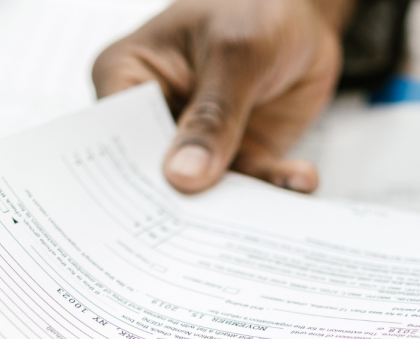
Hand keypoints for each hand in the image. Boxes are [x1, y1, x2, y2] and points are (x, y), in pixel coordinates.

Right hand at [93, 0, 355, 193]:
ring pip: (205, 189)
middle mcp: (154, 116)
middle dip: (181, 205)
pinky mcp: (235, 154)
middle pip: (155, 175)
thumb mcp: (235, 53)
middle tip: (204, 234)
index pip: (114, 138)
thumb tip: (184, 177)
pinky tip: (299, 181)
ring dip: (235, 205)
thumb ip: (212, 115)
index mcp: (126, 76)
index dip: (129, 180)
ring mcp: (195, 140)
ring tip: (260, 216)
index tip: (151, 213)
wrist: (305, 13)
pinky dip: (274, 188)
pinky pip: (250, 184)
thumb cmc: (254, 7)